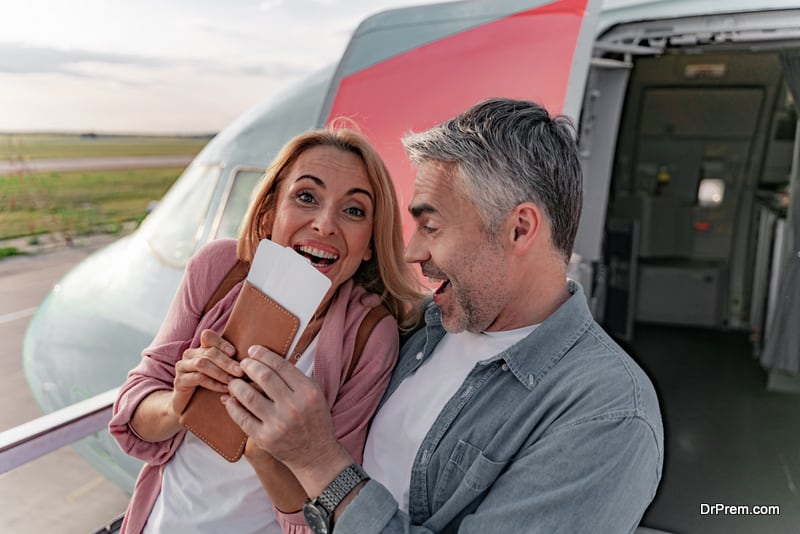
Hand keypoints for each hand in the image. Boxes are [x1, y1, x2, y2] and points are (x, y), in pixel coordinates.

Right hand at [170, 329, 242, 415]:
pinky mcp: (179, 381)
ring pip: (202, 363)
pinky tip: (224, 388)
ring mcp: (183, 367)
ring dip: (220, 372)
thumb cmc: (209, 387)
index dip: (221, 342)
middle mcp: (190, 354)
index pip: (208, 336)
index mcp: (200, 348)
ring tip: (233, 381)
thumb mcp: (222, 373)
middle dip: (227, 362)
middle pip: (209, 352)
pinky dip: (213, 383)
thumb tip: (255, 361)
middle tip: (241, 371)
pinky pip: (197, 378)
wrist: (187, 406)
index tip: (234, 352)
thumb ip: (232, 364)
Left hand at [224, 345, 352, 495]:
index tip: (253, 350)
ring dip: (237, 385)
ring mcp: (278, 424)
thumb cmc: (315, 420)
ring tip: (234, 381)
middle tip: (243, 363)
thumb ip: (296, 378)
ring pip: (248, 396)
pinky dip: (232, 406)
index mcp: (308, 392)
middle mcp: (293, 407)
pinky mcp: (264, 439)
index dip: (263, 355)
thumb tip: (268, 360)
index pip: (280, 366)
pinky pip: (242, 418)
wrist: (316, 455)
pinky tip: (230, 399)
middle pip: (264, 377)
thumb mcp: (316, 394)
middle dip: (249, 365)